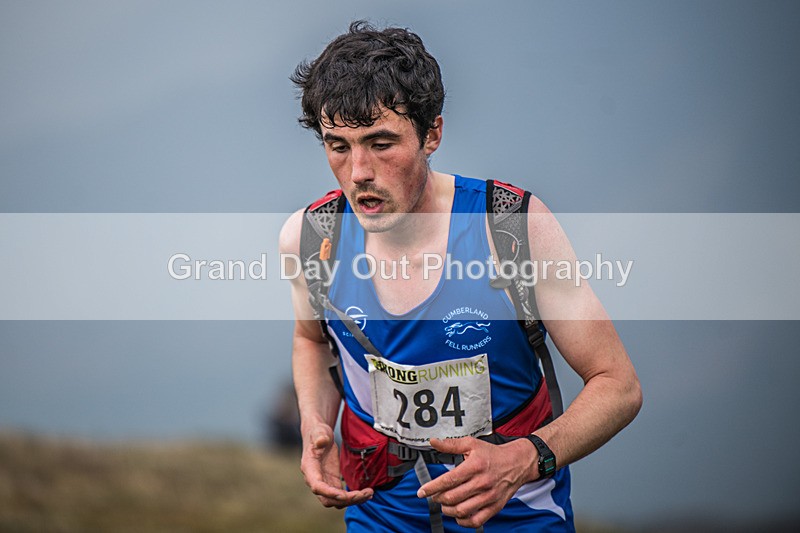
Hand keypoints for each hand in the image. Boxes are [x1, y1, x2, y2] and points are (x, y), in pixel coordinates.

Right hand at [300, 423, 373, 507]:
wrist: (320, 435)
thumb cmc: (318, 433)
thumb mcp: (319, 432)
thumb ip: (319, 436)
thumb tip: (321, 441)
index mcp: (309, 469)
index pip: (317, 486)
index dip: (329, 493)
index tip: (344, 495)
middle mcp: (315, 480)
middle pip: (328, 499)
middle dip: (346, 500)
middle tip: (364, 494)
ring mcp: (325, 483)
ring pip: (336, 501)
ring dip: (352, 500)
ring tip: (369, 493)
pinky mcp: (333, 483)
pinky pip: (342, 496)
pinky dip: (354, 497)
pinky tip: (366, 493)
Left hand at [416, 437, 536, 527]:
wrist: (517, 463)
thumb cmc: (493, 454)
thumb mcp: (472, 444)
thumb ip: (451, 444)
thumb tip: (433, 442)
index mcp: (474, 466)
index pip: (448, 480)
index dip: (432, 487)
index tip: (422, 492)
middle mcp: (482, 483)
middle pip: (452, 497)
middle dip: (438, 498)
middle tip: (434, 495)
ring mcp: (488, 497)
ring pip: (461, 511)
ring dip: (448, 510)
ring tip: (444, 504)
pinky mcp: (494, 507)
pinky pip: (475, 521)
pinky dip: (463, 521)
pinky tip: (458, 514)